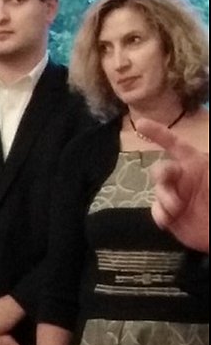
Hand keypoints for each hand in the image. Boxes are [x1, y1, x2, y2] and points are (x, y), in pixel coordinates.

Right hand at [136, 119, 209, 252]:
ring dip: (164, 199)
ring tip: (176, 211)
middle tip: (167, 184)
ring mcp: (174, 195)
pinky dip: (160, 214)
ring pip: (157, 191)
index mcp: (195, 164)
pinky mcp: (169, 214)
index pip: (174, 144)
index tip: (140, 124)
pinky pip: (156, 210)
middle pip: (161, 170)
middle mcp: (182, 177)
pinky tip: (169, 221)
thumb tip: (176, 161)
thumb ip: (204, 166)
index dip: (157, 133)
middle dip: (162, 177)